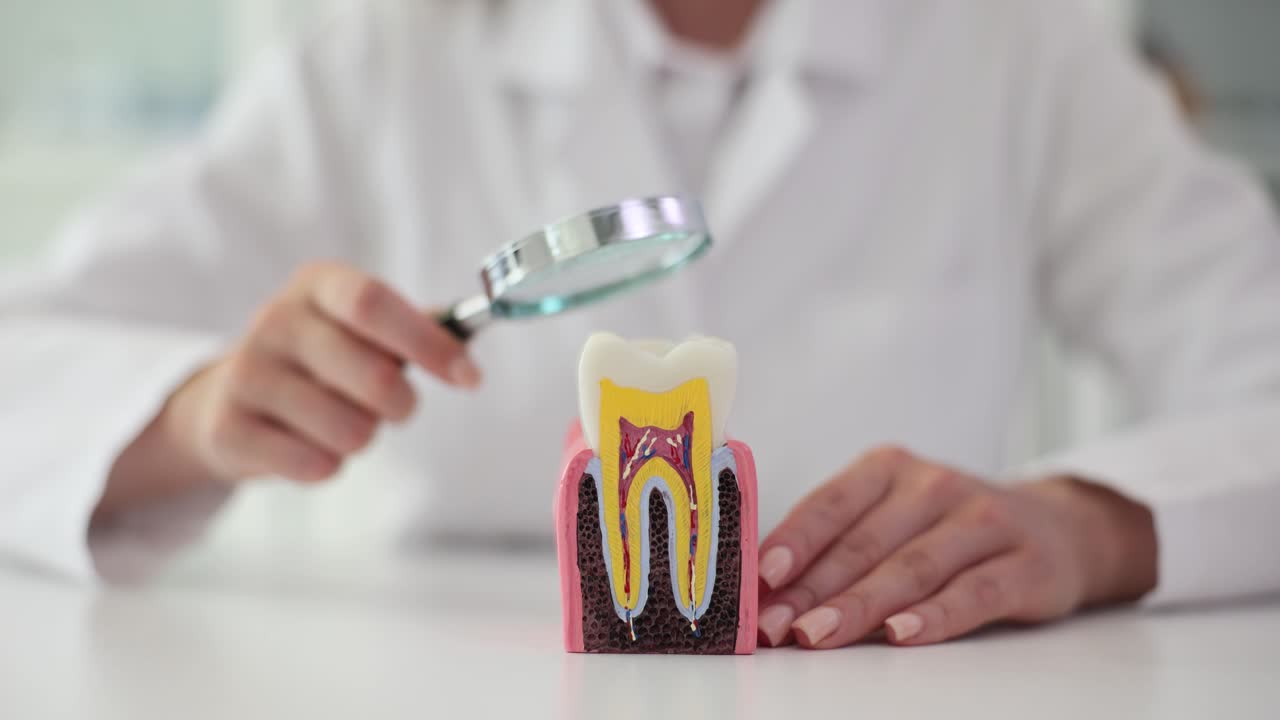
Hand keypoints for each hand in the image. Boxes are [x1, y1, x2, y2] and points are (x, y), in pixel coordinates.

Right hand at [101, 262, 479, 515]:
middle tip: (398, 407)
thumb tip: (470, 346)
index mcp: (318, 285)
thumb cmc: (324, 360)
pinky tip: (306, 444)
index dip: (429, 343)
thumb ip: (420, 330)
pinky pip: (313, 464)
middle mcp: (276, 320)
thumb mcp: (364, 329)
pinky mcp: (226, 430)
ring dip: (362, 437)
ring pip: (349, 430)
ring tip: (341, 422)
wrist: (230, 398)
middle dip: (403, 405)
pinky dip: (327, 464)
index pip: (374, 304)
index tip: (470, 378)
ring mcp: (245, 374)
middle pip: (374, 375)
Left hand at [756, 446, 1155, 648]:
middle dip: (811, 588)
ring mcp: (984, 522)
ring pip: (912, 568)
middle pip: (864, 543)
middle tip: (773, 626)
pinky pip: (974, 592)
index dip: (793, 541)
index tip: (759, 575)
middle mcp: (935, 486)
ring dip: (858, 605)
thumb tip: (766, 588)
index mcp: (890, 469)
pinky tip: (900, 634)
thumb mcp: (892, 515)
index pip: (831, 504)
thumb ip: (837, 544)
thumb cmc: (946, 528)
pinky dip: (934, 616)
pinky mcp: (1027, 565)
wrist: (1057, 529)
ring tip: (816, 634)